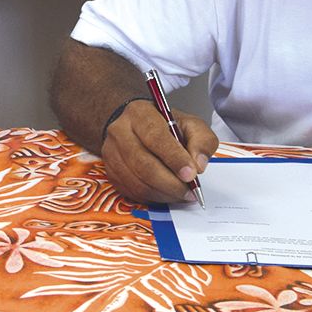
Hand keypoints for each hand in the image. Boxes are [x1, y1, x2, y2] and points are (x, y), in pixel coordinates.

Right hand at [99, 99, 217, 203]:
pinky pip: (132, 192)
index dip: (174, 158)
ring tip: (183, 194)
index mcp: (139, 113)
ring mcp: (111, 153)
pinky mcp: (110, 172)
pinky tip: (168, 194)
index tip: (191, 174)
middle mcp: (119, 132)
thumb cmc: (166, 126)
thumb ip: (201, 140)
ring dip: (164, 193)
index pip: (155, 137)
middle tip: (190, 191)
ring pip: (137, 182)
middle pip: (144, 164)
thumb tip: (199, 165)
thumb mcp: (190, 124)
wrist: (138, 128)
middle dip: (171, 183)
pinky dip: (154, 198)